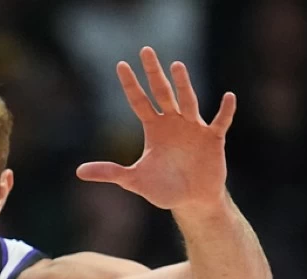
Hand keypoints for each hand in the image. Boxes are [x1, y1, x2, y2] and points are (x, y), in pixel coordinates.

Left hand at [76, 47, 235, 210]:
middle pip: (162, 92)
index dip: (130, 85)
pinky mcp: (213, 139)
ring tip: (176, 65)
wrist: (191, 200)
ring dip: (183, 85)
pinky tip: (228, 97)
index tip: (120, 65)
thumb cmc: (163, 188)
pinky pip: (220, 122)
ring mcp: (194, 128)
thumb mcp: (133, 180)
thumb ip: (109, 172)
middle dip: (153, 73)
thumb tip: (78, 171)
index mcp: (154, 128)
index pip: (139, 101)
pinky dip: (224, 111)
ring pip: (187, 101)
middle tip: (145, 50)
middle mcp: (173, 122)